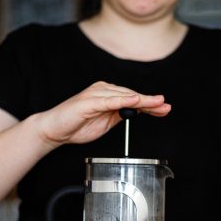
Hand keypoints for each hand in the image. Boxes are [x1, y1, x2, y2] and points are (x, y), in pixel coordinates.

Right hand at [35, 81, 170, 146]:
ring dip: (142, 100)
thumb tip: (137, 113)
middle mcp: (103, 90)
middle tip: (166, 107)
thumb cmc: (76, 126)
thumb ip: (119, 116)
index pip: (133, 98)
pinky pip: (110, 100)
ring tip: (157, 104)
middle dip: (151, 102)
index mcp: (107, 95)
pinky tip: (135, 102)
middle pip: (132, 95)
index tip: (164, 109)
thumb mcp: (105, 123)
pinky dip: (124, 101)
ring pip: (124, 96)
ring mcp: (96, 94)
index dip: (150, 104)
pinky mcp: (88, 102)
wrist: (54, 130)